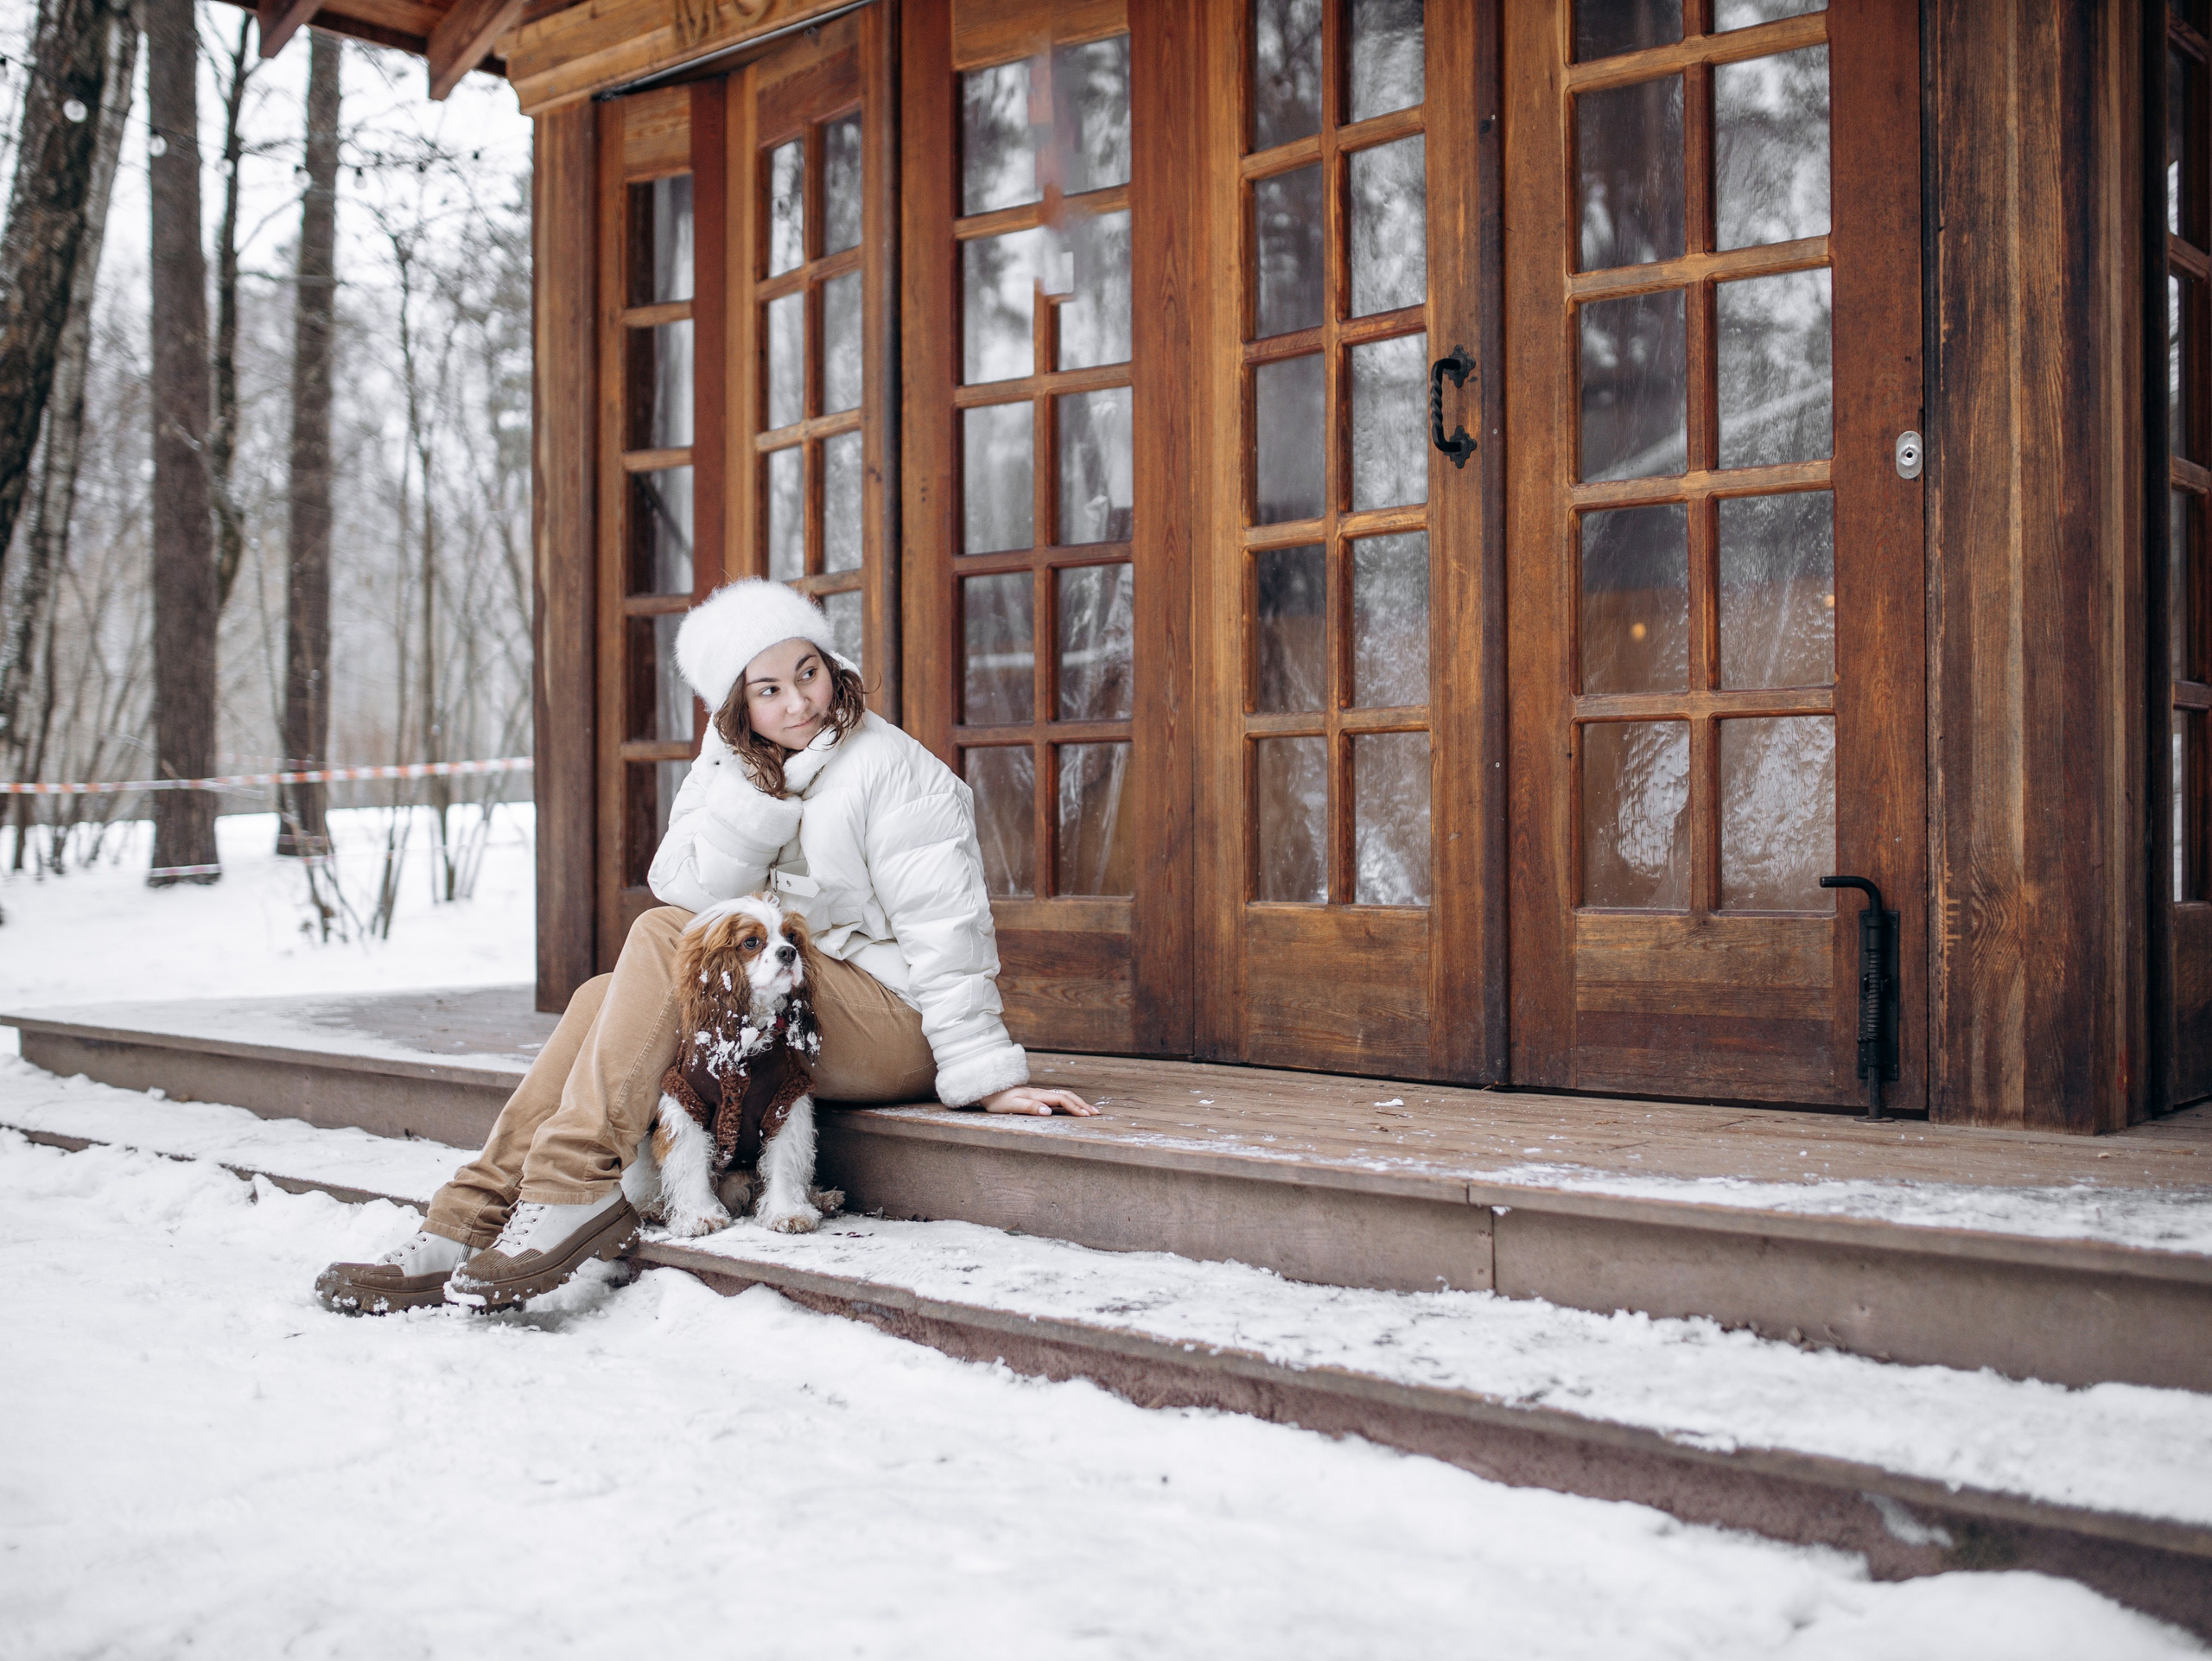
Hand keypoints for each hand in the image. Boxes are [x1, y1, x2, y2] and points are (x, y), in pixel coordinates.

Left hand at [978, 1085, 1098, 1116]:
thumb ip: (1029, 1107)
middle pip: (1067, 1096)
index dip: (1075, 1108)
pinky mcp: (1036, 1097)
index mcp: (1037, 1095)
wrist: (987, 1089)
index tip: (1086, 1116)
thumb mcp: (1011, 1106)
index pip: (1062, 1100)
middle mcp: (1040, 1093)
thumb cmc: (997, 1100)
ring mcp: (1039, 1094)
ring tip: (1088, 1110)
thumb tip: (1048, 1111)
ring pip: (1063, 1096)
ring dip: (1077, 1102)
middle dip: (1083, 1104)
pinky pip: (1057, 1098)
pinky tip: (1071, 1107)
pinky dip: (1069, 1102)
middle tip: (1096, 1113)